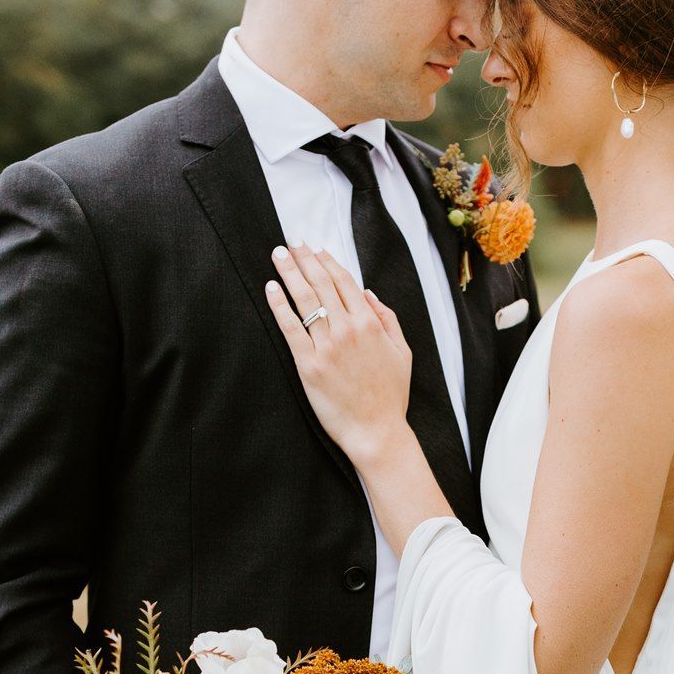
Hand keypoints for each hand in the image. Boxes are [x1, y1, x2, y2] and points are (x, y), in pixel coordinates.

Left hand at [265, 243, 412, 467]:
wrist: (376, 431)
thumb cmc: (390, 395)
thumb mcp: (402, 353)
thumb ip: (387, 319)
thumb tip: (368, 293)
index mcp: (370, 324)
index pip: (344, 282)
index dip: (327, 261)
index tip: (314, 248)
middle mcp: (348, 329)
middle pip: (321, 284)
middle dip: (304, 259)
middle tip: (290, 242)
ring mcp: (327, 346)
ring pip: (305, 299)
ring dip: (289, 273)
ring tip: (278, 255)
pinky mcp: (309, 365)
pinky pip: (291, 328)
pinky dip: (280, 305)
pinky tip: (271, 288)